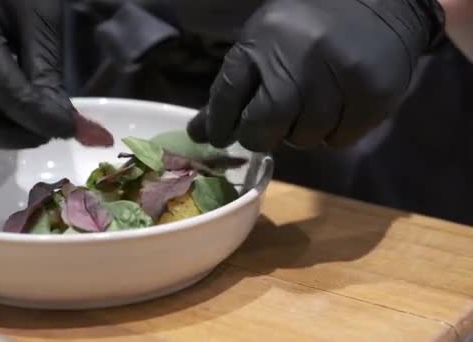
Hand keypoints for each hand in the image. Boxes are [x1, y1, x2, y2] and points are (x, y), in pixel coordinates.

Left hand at [187, 0, 444, 151]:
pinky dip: (333, 134)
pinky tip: (336, 111)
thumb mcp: (263, 42)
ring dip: (300, 134)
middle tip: (268, 131)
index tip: (219, 135)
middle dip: (259, 136)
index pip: (226, 94)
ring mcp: (337, 76)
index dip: (219, 123)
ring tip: (308, 110)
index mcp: (263, 40)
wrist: (381, 0)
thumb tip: (199, 133)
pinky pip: (339, 140)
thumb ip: (234, 87)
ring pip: (303, 138)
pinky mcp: (371, 94)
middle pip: (263, 124)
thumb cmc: (309, 25)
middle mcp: (298, 57)